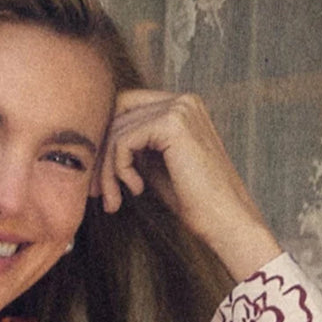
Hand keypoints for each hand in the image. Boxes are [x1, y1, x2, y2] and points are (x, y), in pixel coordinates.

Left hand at [94, 89, 282, 282]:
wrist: (226, 220)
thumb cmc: (195, 202)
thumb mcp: (157, 167)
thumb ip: (137, 148)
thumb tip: (102, 143)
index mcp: (182, 107)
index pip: (126, 107)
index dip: (106, 141)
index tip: (99, 180)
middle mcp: (182, 100)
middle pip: (117, 114)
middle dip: (101, 155)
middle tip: (96, 192)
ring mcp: (180, 109)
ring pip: (117, 130)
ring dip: (107, 170)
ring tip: (115, 199)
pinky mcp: (173, 124)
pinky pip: (124, 141)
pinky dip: (120, 169)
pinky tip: (136, 190)